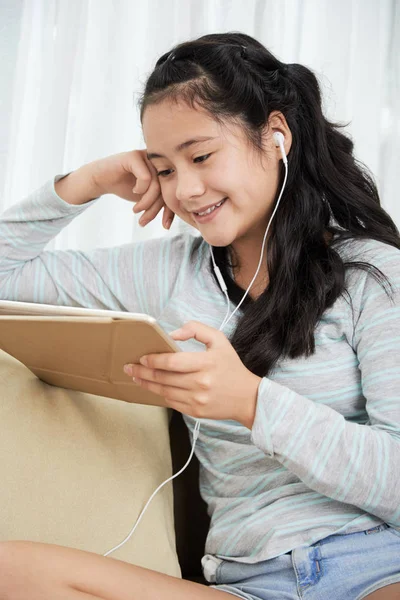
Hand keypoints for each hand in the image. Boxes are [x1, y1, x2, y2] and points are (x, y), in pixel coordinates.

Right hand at [90, 149, 174, 229]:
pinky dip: (140, 189)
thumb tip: (181, 214)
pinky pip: (146, 178)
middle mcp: (159, 162)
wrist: (102, 179)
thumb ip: (163, 201)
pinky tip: (134, 192)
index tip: (165, 226)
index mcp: (165, 171)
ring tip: (136, 210)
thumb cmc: (126, 187)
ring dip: (146, 203)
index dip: (171, 211)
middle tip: (143, 220)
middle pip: (166, 190)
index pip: (174, 193)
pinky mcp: (135, 156)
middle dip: (155, 210)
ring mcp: (147, 157)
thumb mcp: (148, 198)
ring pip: (156, 186)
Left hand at [124, 321, 261, 427]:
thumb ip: (196, 329)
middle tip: (129, 368)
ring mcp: (197, 399)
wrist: (247, 397)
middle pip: (163, 377)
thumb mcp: (219, 340)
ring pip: (164, 391)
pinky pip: (171, 402)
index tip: (142, 357)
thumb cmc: (231, 366)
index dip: (153, 360)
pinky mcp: (195, 411)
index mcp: (206, 363)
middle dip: (142, 372)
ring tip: (136, 378)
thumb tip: (172, 334)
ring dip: (147, 384)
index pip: (171, 362)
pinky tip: (152, 388)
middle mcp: (200, 382)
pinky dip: (159, 394)